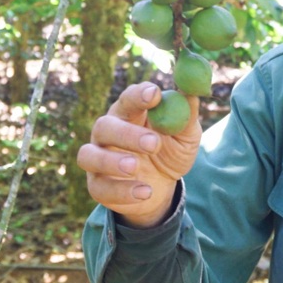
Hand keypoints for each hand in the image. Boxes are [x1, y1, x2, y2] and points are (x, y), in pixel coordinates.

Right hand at [77, 82, 201, 227]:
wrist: (162, 189)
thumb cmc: (171, 153)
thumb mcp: (185, 136)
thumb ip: (187, 115)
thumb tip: (193, 91)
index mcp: (129, 114)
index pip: (128, 98)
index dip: (138, 95)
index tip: (154, 95)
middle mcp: (107, 132)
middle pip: (105, 126)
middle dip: (127, 134)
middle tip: (152, 143)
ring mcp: (98, 159)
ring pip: (89, 155)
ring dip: (111, 161)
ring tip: (136, 167)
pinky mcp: (97, 186)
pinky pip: (100, 187)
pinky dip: (121, 191)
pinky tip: (145, 192)